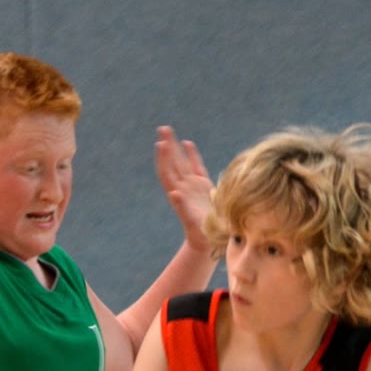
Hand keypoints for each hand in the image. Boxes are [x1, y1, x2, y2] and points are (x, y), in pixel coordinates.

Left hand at [154, 126, 213, 251]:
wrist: (209, 241)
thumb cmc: (200, 235)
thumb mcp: (191, 221)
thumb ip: (182, 207)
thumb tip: (173, 193)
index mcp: (179, 194)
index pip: (168, 172)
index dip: (164, 158)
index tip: (161, 143)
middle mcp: (183, 187)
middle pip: (172, 162)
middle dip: (168, 145)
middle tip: (162, 128)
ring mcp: (192, 185)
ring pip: (182, 162)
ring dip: (175, 147)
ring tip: (169, 131)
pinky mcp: (203, 186)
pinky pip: (196, 166)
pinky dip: (191, 155)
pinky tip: (188, 143)